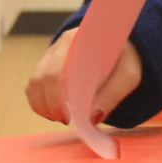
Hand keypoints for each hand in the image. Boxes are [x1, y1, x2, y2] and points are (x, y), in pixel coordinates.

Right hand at [24, 27, 143, 125]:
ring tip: (60, 117)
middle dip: (49, 105)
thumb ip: (112, 95)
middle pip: (40, 78)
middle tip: (65, 120)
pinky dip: (39, 101)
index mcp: (79, 42)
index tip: (68, 118)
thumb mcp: (128, 75)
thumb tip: (91, 119)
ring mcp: (51, 52)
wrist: (120, 42)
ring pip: (33, 82)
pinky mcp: (47, 62)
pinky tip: (54, 111)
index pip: (56, 72)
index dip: (56, 99)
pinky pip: (34, 84)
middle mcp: (60, 44)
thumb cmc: (124, 58)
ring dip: (42, 105)